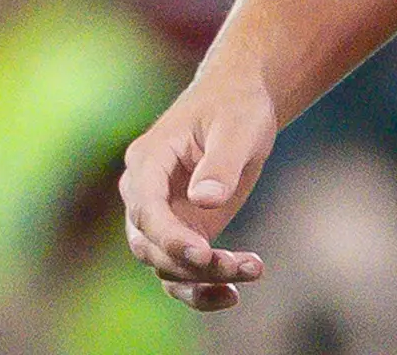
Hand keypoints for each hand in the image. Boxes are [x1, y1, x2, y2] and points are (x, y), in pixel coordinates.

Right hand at [119, 59, 278, 310]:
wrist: (239, 102)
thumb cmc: (236, 106)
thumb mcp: (237, 126)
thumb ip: (220, 162)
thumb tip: (204, 201)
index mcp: (149, 159)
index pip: (144, 208)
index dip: (169, 236)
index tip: (204, 254)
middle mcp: (145, 191)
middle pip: (149, 244)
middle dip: (191, 264)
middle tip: (239, 266)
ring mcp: (161, 215)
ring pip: (163, 264)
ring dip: (202, 279)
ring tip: (252, 269)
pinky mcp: (181, 230)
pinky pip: (179, 271)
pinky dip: (201, 288)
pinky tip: (233, 294)